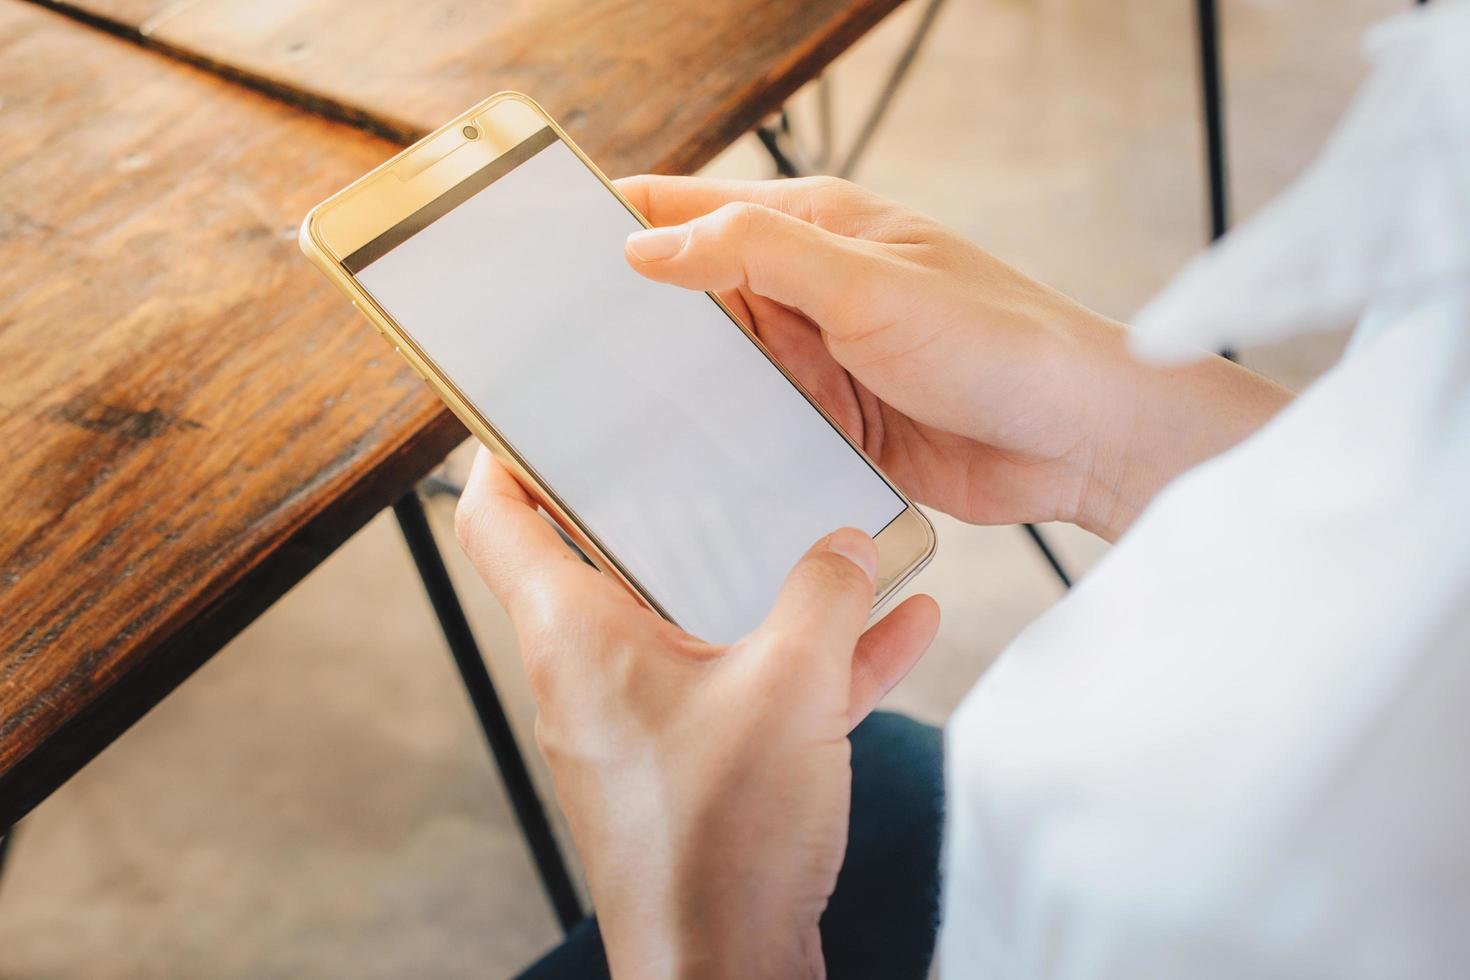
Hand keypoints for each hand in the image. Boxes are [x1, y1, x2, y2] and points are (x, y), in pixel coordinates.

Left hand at [456, 449, 939, 977]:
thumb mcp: (791, 687)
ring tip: (835, 541)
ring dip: (762, 586)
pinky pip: (746, 685)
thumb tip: (846, 546)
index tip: (535, 412)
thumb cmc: (720, 845)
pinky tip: (892, 630)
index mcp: (576, 635)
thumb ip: (824, 597)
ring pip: (694, 623)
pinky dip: (806, 657)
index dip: (507, 454)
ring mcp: (642, 722)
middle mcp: (593, 673)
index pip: (497, 520)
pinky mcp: (692, 766)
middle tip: (711, 454)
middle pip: (609, 559)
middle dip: (669, 507)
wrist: (729, 969)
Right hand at [617, 175, 1290, 541]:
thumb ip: (759, 255)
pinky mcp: (832, 426)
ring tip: (596, 411)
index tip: (542, 242)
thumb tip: (649, 247)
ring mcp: (819, 361)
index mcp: (815, 228)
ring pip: (719, 368)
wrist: (1080, 439)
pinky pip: (756, 426)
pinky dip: (721, 438)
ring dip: (677, 386)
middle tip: (552, 346)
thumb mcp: (868, 283)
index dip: (620, 218)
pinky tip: (680, 461)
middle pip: (694, 295)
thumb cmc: (998, 340)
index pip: (693, 207)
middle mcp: (809, 291)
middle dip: (633, 315)